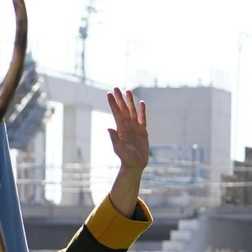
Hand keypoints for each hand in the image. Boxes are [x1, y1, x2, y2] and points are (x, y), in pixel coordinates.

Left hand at [105, 88, 148, 214]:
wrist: (135, 164)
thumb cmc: (126, 158)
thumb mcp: (119, 148)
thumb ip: (114, 139)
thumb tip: (109, 128)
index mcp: (121, 128)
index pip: (116, 112)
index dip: (113, 103)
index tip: (109, 93)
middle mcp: (127, 126)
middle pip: (123, 109)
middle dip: (120, 98)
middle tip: (116, 87)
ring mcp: (134, 127)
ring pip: (132, 111)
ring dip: (130, 101)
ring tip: (128, 90)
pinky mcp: (142, 131)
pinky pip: (142, 118)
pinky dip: (142, 110)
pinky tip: (141, 103)